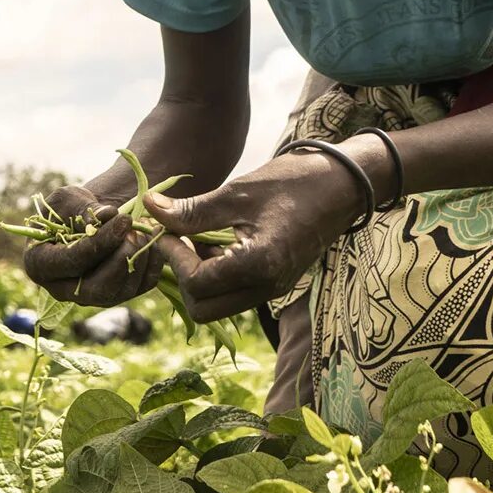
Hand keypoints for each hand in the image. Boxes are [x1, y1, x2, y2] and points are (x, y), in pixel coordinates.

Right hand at [21, 185, 163, 306]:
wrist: (87, 220)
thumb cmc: (70, 208)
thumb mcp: (68, 199)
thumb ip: (81, 209)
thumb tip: (102, 219)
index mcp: (39, 265)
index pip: (71, 262)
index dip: (99, 243)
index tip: (123, 220)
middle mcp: (63, 289)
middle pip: (96, 289)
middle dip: (121, 259)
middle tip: (136, 231)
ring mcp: (91, 297)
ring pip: (120, 292)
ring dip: (139, 260)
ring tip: (144, 230)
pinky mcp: (116, 294)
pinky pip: (140, 287)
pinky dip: (152, 263)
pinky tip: (154, 239)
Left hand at [146, 150, 366, 321]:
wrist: (342, 185)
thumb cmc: (292, 182)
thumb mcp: (237, 193)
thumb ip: (192, 211)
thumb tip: (150, 210)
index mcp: (260, 265)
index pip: (197, 283)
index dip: (173, 256)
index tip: (164, 229)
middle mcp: (267, 287)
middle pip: (203, 309)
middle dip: (182, 277)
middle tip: (177, 240)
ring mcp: (273, 290)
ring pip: (218, 305)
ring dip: (198, 278)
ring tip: (196, 238)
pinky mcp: (275, 284)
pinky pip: (234, 294)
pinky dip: (216, 276)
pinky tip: (215, 243)